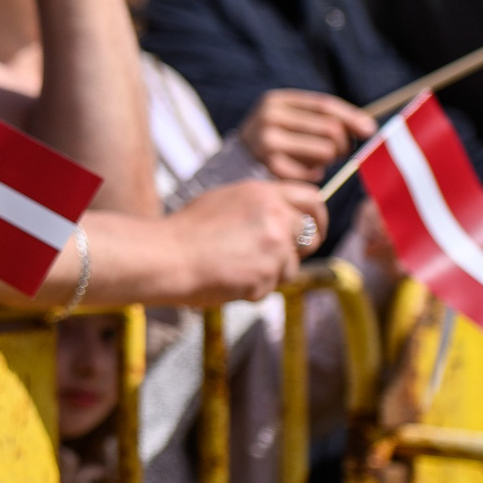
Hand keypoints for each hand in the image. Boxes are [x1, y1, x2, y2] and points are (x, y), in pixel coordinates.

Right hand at [164, 179, 327, 302]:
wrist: (165, 257)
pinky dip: (254, 288)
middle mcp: (274, 215)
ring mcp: (274, 246)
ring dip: (272, 272)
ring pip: (292, 265)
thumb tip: (281, 215)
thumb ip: (258, 206)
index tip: (312, 229)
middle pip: (311, 232)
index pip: (311, 198)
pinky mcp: (267, 274)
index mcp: (262, 193)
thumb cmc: (184, 232)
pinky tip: (228, 280)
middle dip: (306, 247)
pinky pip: (272, 286)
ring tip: (237, 269)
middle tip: (287, 256)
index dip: (317, 216)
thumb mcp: (223, 201)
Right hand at [238, 90, 373, 183]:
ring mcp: (266, 141)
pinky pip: (312, 172)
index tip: (369, 130)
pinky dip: (314, 174)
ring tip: (316, 161)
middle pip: (329, 128)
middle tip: (340, 152)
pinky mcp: (269, 166)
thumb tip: (368, 127)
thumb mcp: (290, 120)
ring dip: (328, 159)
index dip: (351, 117)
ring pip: (325, 150)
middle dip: (342, 143)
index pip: (324, 105)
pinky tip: (303, 172)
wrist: (234, 164)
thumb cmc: (276, 140)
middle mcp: (268, 117)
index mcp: (275, 100)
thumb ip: (323, 118)